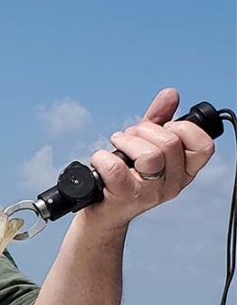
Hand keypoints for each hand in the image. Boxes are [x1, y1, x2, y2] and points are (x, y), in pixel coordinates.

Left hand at [86, 87, 214, 230]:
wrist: (102, 209)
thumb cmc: (124, 175)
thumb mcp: (145, 143)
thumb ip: (160, 118)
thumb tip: (171, 94)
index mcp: (184, 171)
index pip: (204, 146)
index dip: (184, 128)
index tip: (166, 128)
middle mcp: (172, 184)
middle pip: (169, 143)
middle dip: (144, 130)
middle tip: (130, 137)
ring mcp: (150, 193)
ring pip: (148, 155)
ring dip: (125, 141)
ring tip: (117, 145)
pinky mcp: (124, 198)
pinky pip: (114, 167)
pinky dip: (101, 157)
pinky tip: (100, 161)